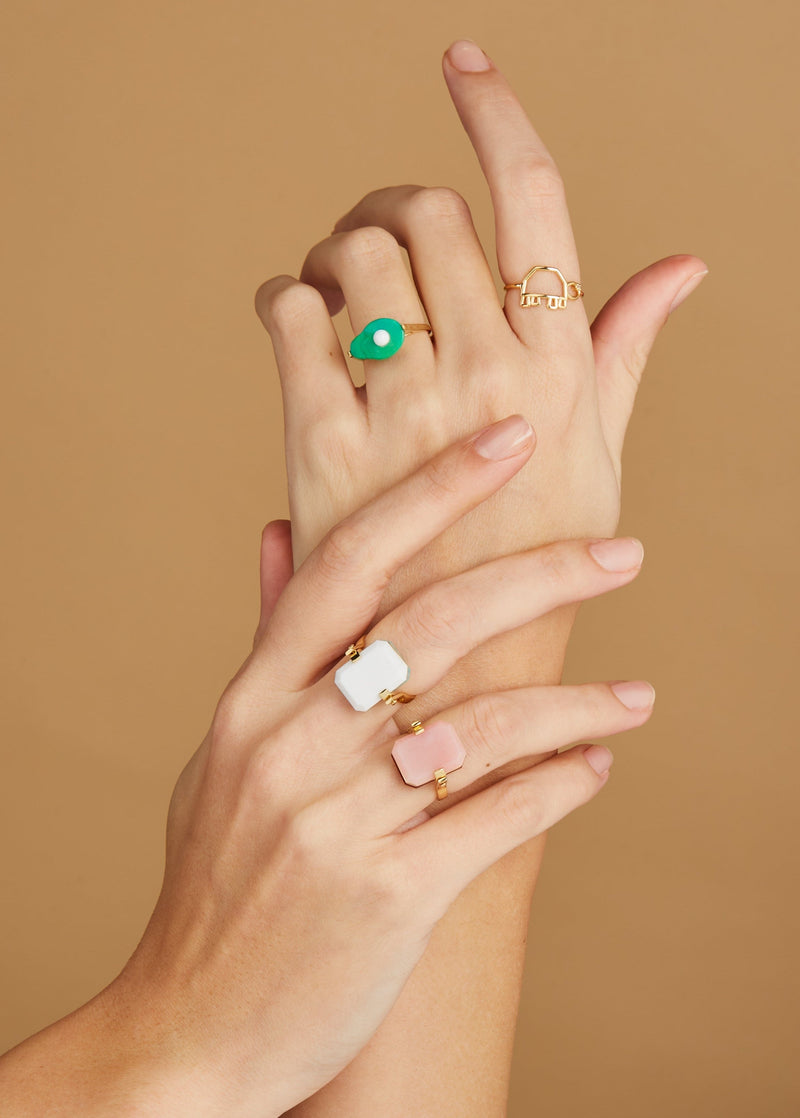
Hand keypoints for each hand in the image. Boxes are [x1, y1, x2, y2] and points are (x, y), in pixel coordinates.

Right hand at [105, 419, 651, 1117]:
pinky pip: (501, 818)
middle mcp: (294, 744)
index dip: (433, 492)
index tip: (509, 441)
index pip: (350, 562)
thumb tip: (284, 530)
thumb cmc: (216, 881)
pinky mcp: (392, 894)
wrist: (193, 1025)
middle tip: (623, 553)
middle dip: (543, 575)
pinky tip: (596, 766)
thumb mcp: (221, 753)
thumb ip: (265, 642)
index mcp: (252, 698)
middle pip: (435, 621)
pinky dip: (561, 783)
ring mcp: (341, 820)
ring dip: (578, 703)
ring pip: (488, 724)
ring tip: (636, 698)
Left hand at [252, 39, 705, 709]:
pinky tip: (305, 328)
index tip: (461, 61)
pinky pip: (290, 314)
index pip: (533, 200)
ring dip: (342, 248)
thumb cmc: (538, 560)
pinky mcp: (325, 445)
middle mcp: (487, 375)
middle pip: (429, 210)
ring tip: (349, 293)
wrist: (460, 672)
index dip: (497, 112)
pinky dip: (287, 299)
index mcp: (561, 366)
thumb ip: (627, 345)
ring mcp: (402, 410)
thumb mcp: (601, 450)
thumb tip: (680, 265)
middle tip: (390, 241)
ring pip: (355, 249)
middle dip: (401, 206)